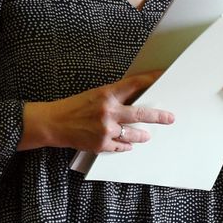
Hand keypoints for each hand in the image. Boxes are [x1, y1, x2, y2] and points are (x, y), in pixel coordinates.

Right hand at [21, 70, 172, 152]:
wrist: (53, 123)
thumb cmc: (74, 107)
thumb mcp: (95, 95)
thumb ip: (114, 97)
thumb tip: (137, 98)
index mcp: (106, 94)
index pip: (134, 84)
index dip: (151, 79)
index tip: (164, 76)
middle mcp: (108, 111)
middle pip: (140, 114)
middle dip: (158, 116)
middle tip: (170, 118)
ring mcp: (105, 130)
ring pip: (133, 135)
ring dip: (141, 136)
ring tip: (146, 136)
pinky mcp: (101, 144)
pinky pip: (121, 146)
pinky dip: (125, 146)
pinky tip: (128, 144)